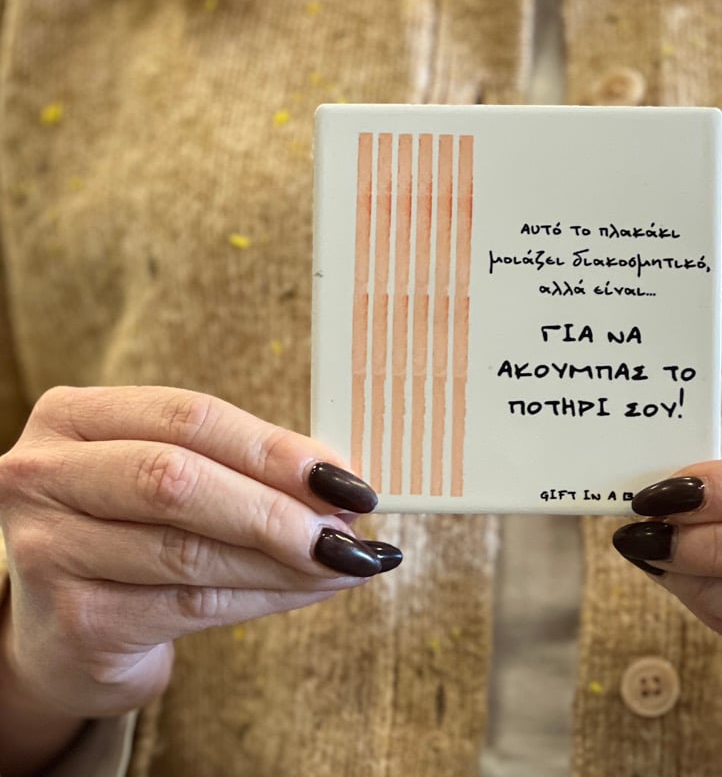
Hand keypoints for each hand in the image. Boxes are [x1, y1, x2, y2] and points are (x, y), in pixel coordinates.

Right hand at [0, 386, 399, 723]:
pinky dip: (267, 596)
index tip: (342, 474)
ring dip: (286, 559)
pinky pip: (192, 606)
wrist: (64, 634)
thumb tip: (339, 478)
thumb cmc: (133, 532)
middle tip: (348, 526)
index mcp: (74, 417)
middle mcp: (45, 476)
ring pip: (191, 552)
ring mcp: (48, 552)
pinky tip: (311, 589)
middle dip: (278, 506)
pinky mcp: (76, 623)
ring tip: (347, 560)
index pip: (189, 418)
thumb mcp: (167, 476)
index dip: (273, 447)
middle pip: (178, 481)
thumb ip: (237, 465)